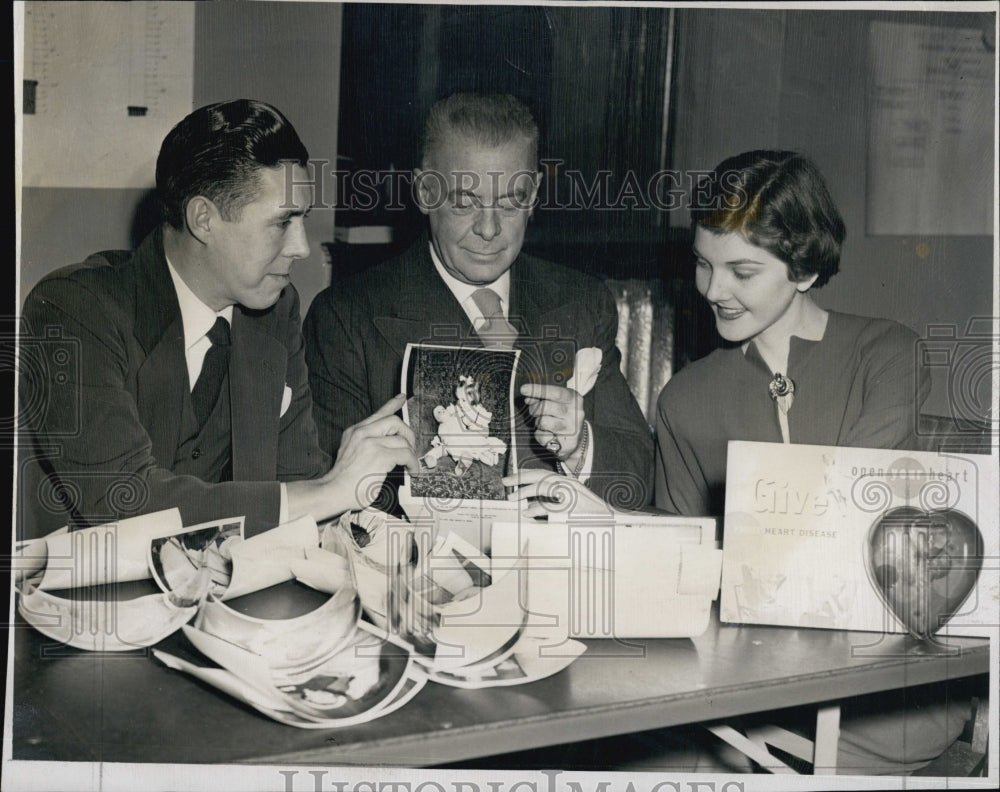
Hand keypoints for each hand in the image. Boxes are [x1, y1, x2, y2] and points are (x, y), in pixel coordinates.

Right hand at [326, 393, 418, 510]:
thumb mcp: (351, 452)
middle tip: (411, 447)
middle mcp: (362, 433)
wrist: (333, 491)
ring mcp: (371, 444)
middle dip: (408, 434)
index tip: (401, 398)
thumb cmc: (343, 478)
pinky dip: (412, 463)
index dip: (392, 404)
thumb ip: (366, 443)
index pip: (378, 413)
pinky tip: (412, 470)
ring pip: (402, 439)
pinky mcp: (380, 456)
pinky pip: (406, 454)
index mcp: (355, 431)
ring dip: (411, 453)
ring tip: (410, 464)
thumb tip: (388, 444)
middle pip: (394, 421)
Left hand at [503, 468, 611, 518]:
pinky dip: (537, 508)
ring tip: (513, 497)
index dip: (526, 474)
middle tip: (506, 482)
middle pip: (541, 475)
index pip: (544, 473)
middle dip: (521, 477)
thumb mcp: (568, 509)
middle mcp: (570, 485)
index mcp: (568, 484)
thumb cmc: (590, 519)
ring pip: (544, 485)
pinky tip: (528, 512)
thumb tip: (530, 507)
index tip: (512, 477)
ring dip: (526, 490)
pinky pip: (551, 506)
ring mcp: (573, 495)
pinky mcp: (574, 507)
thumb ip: (550, 506)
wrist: (614, 524)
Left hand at [520, 383, 584, 463]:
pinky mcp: (566, 442)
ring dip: (538, 422)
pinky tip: (548, 433)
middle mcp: (575, 412)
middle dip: (534, 409)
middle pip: (545, 406)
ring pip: (543, 421)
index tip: (523, 389)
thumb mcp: (556, 402)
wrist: (576, 439)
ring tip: (544, 424)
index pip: (555, 392)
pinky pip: (542, 436)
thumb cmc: (562, 417)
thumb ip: (542, 398)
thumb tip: (528, 398)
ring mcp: (571, 428)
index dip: (538, 390)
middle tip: (534, 411)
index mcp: (574, 398)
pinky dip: (540, 434)